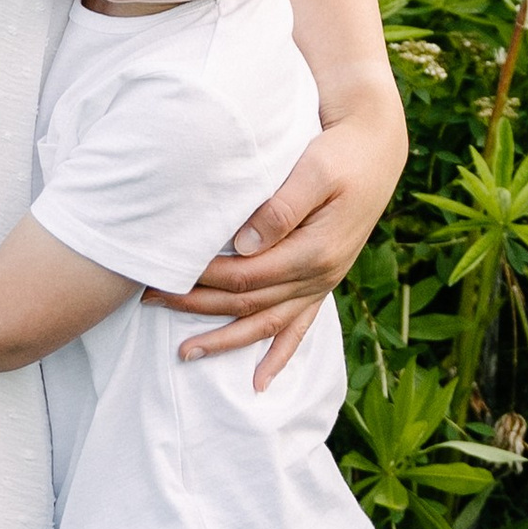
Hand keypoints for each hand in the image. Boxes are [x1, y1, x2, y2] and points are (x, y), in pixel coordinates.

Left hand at [144, 110, 407, 387]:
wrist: (376, 146)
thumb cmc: (341, 152)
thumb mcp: (314, 170)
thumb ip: (281, 207)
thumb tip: (243, 243)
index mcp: (314, 251)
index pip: (246, 275)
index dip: (205, 278)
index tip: (167, 271)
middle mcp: (319, 276)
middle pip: (248, 302)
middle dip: (198, 305)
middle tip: (151, 300)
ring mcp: (322, 283)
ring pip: (267, 323)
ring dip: (226, 339)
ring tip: (185, 352)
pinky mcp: (323, 279)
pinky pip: (299, 328)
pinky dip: (278, 356)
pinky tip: (260, 382)